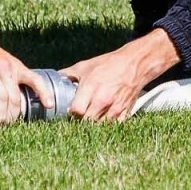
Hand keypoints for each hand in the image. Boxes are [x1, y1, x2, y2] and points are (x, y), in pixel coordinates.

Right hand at [0, 0, 53, 124]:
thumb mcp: (4, 64)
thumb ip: (9, 79)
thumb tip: (13, 101)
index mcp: (17, 68)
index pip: (36, 80)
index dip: (44, 93)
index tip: (49, 106)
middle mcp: (8, 69)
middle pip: (16, 97)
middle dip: (14, 115)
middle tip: (8, 125)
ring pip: (3, 97)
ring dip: (1, 113)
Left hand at [63, 29, 179, 122]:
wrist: (135, 64)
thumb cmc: (109, 64)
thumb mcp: (86, 66)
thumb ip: (69, 74)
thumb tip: (56, 78)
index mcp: (91, 87)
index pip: (76, 111)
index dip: (71, 113)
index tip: (71, 111)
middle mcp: (102, 99)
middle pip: (86, 121)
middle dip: (80, 120)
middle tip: (79, 116)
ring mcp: (114, 107)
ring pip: (98, 126)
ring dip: (93, 124)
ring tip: (90, 118)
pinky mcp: (124, 112)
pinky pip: (112, 125)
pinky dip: (107, 124)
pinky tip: (103, 119)